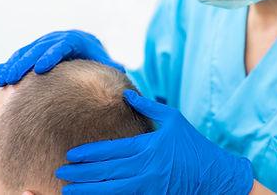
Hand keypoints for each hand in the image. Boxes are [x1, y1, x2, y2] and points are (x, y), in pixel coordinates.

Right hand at [0, 30, 123, 85]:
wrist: (86, 46)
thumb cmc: (97, 57)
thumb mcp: (106, 61)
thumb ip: (111, 66)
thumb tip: (122, 69)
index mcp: (75, 39)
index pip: (62, 46)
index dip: (51, 56)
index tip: (41, 69)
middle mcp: (58, 38)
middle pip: (39, 48)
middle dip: (25, 63)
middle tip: (13, 79)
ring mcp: (45, 42)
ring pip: (27, 51)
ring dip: (13, 64)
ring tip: (3, 80)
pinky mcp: (37, 48)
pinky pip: (22, 55)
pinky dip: (11, 63)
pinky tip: (0, 73)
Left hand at [56, 90, 253, 194]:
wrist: (214, 175)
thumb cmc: (193, 143)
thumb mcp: (173, 119)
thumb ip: (147, 106)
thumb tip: (125, 92)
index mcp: (147, 146)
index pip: (110, 150)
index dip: (88, 153)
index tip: (71, 154)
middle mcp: (144, 168)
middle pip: (105, 171)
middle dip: (81, 172)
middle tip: (62, 171)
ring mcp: (147, 186)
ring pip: (110, 190)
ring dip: (87, 190)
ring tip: (68, 190)